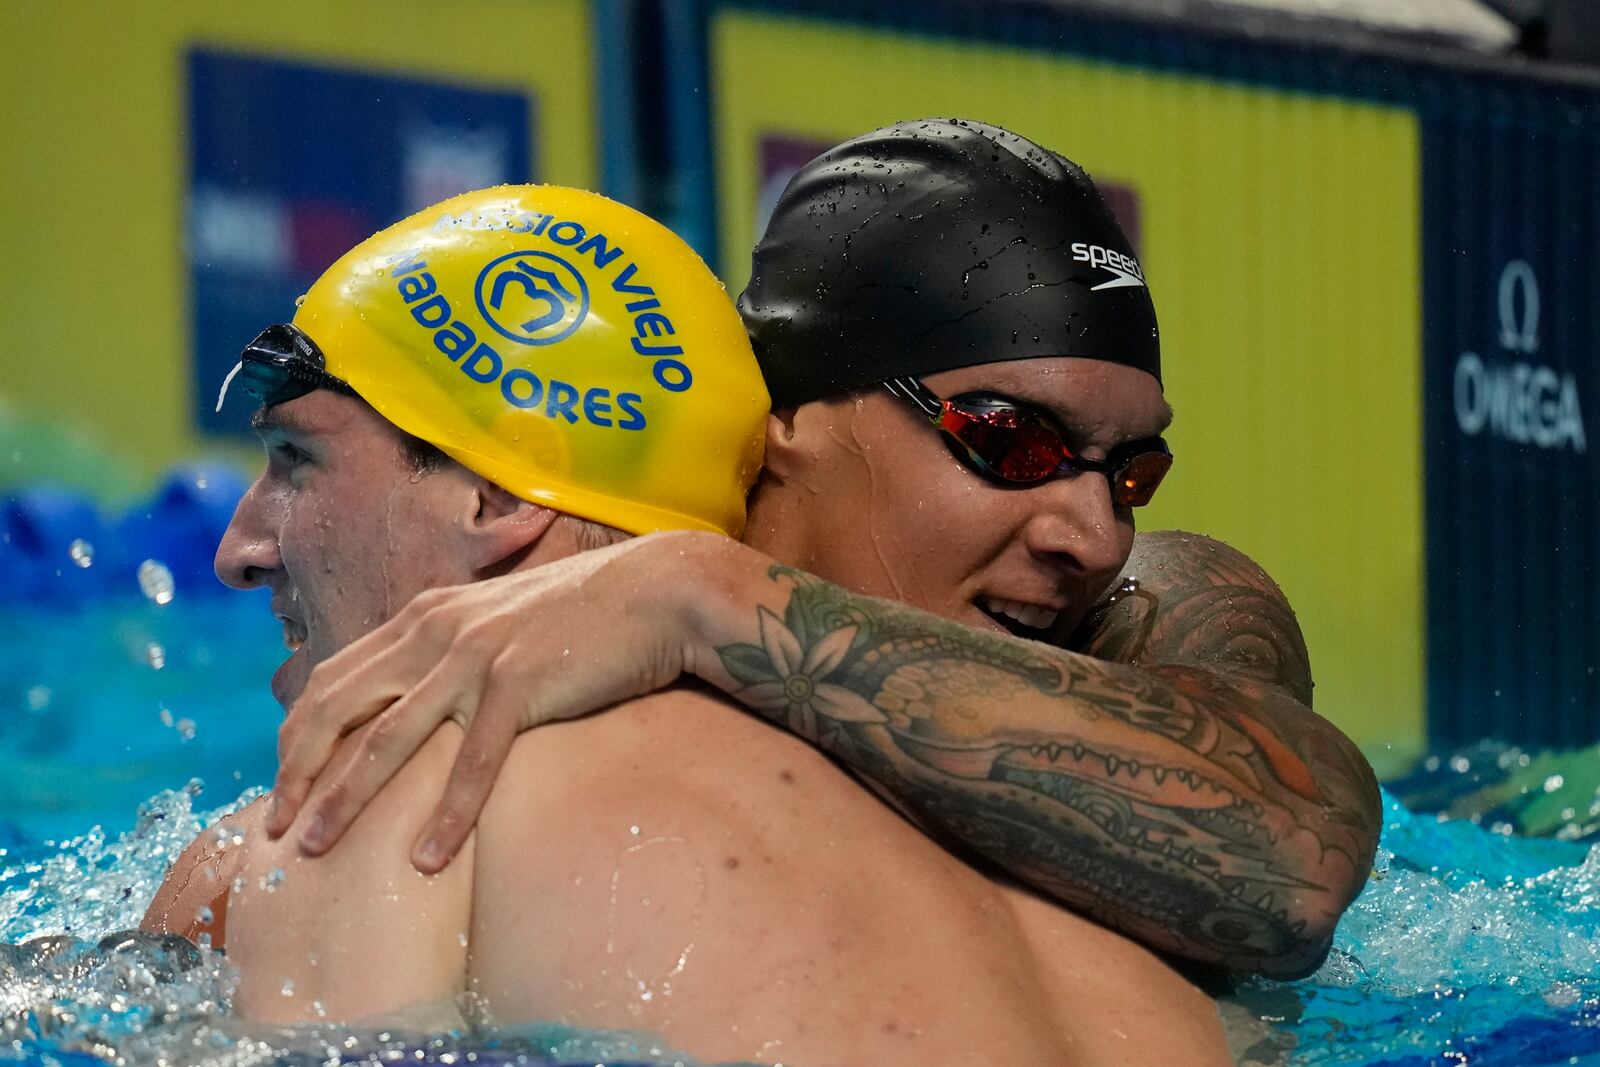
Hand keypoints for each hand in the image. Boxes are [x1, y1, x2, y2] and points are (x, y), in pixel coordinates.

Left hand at [266, 530, 730, 871]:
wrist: (658, 590)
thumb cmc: (586, 613)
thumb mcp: (499, 619)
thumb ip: (454, 647)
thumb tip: (424, 696)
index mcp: (425, 615)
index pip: (332, 676)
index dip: (297, 733)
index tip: (283, 783)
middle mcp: (436, 631)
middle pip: (337, 706)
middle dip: (296, 770)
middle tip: (276, 828)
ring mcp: (476, 657)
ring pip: (386, 738)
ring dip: (343, 799)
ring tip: (314, 849)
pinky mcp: (521, 684)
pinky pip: (471, 761)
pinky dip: (445, 815)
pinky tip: (426, 858)